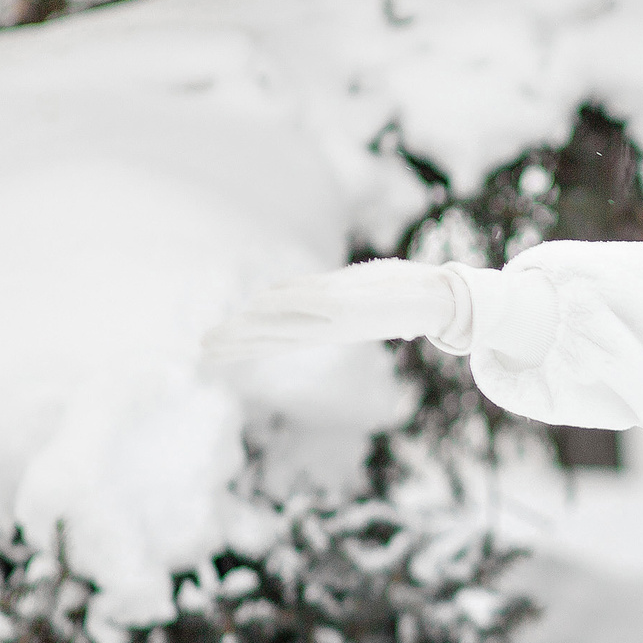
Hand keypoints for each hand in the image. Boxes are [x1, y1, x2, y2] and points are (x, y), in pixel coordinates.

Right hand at [203, 259, 459, 361]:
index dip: (248, 342)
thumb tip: (347, 305)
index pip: (279, 336)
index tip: (218, 349)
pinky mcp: (344, 306)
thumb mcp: (372, 293)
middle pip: (271, 336)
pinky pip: (303, 303)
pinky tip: (254, 306)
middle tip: (201, 349)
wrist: (441, 299)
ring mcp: (333, 317)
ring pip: (279, 323)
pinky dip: (278, 303)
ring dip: (246, 328)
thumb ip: (353, 299)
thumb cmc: (410, 294)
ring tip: (215, 338)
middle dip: (236, 342)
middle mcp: (327, 327)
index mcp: (330, 327)